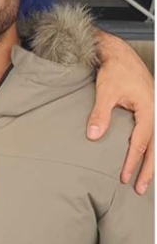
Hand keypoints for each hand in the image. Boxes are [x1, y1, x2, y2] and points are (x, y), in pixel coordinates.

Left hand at [87, 30, 153, 194]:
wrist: (119, 53)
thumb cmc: (114, 70)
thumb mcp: (105, 92)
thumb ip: (100, 114)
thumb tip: (93, 136)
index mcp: (149, 110)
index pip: (141, 142)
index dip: (133, 162)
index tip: (125, 178)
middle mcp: (156, 112)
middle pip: (154, 148)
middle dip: (148, 170)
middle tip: (141, 190)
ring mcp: (154, 111)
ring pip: (155, 143)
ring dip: (150, 162)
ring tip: (144, 181)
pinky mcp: (148, 110)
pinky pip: (151, 134)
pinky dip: (148, 149)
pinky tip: (142, 158)